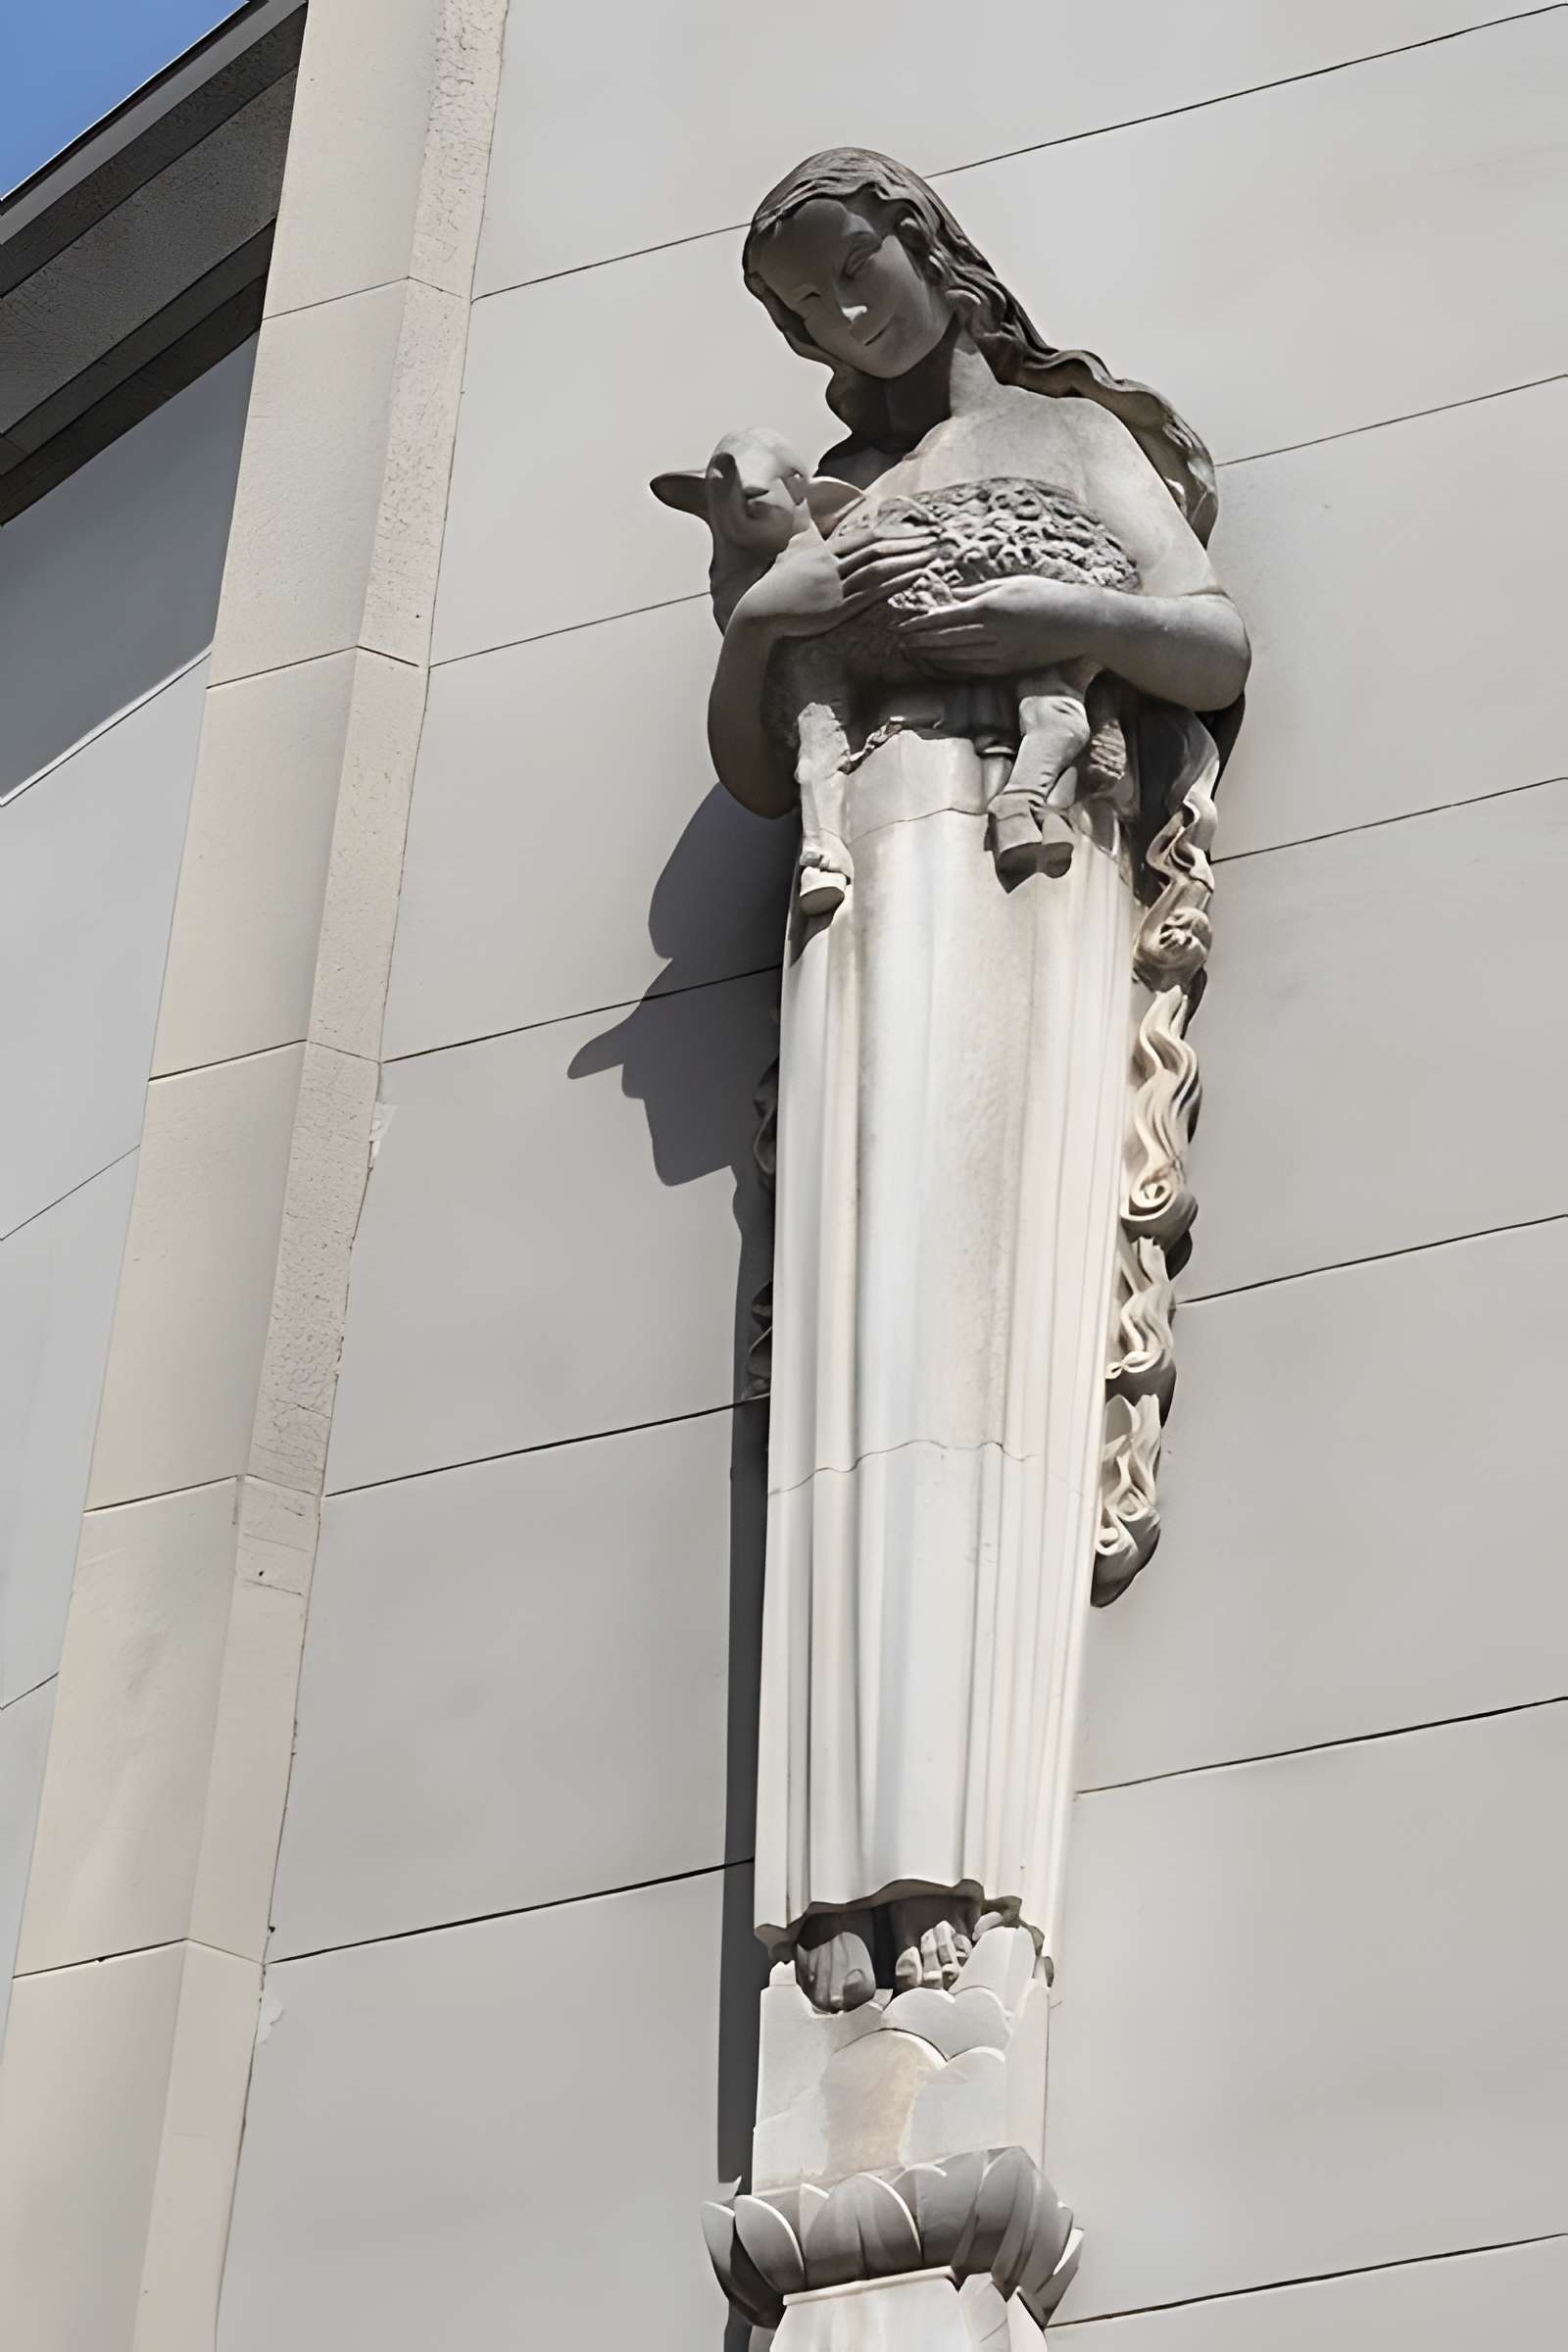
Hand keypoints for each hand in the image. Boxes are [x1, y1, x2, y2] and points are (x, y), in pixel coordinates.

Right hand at [733, 525, 935, 639]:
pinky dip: (894, 581)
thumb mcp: (791, 558)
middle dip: (908, 542)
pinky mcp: (837, 608)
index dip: (891, 533)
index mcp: (823, 552)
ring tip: (933, 555)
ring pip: (878, 567)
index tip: (914, 531)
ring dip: (907, 559)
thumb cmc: (774, 590)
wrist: (759, 612)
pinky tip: (913, 576)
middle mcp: (832, 564)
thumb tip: (811, 531)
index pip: (864, 538)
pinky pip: (871, 592)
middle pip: (877, 547)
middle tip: (935, 538)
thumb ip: (807, 545)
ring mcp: (835, 586)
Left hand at [896, 575, 1106, 673]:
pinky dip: (951, 666)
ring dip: (931, 655)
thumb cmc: (1046, 595)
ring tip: (913, 651)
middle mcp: (991, 633)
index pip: (943, 617)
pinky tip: (939, 663)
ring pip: (955, 657)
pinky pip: (971, 669)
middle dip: (919, 640)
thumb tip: (951, 595)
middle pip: (944, 639)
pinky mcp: (1007, 667)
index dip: (919, 623)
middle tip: (899, 639)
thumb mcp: (1010, 583)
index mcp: (989, 607)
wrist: (1079, 623)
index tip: (901, 624)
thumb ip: (978, 590)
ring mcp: (998, 653)